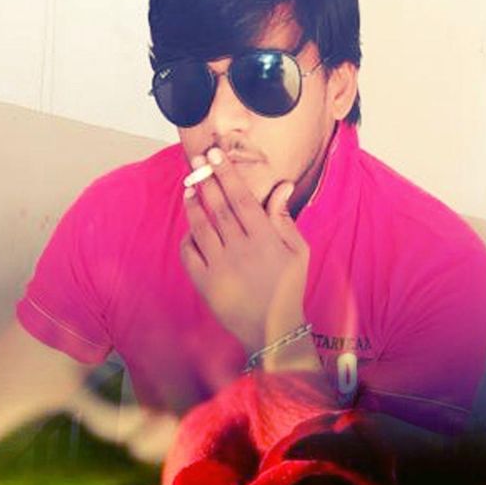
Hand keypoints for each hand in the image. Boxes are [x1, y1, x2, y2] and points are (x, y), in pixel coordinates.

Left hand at [180, 148, 308, 352]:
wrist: (271, 329)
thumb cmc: (287, 287)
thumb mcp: (297, 251)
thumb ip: (284, 217)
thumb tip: (281, 185)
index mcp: (265, 241)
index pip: (243, 199)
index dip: (227, 175)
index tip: (216, 155)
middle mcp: (241, 251)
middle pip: (219, 209)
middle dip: (206, 181)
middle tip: (196, 160)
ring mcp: (220, 268)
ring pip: (201, 228)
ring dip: (193, 205)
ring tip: (189, 186)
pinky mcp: (205, 284)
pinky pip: (190, 253)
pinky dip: (188, 237)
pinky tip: (191, 225)